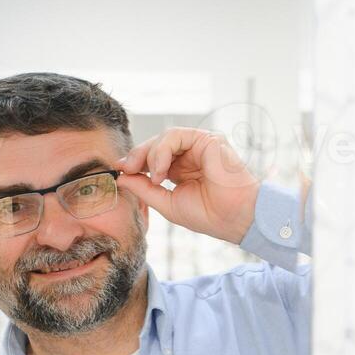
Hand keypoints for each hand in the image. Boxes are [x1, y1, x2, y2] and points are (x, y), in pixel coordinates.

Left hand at [116, 127, 260, 244]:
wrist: (234, 218)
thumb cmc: (209, 215)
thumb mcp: (167, 203)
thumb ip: (144, 189)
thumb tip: (121, 177)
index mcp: (181, 170)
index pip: (153, 158)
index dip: (135, 162)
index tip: (119, 170)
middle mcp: (190, 155)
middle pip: (156, 145)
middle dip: (137, 156)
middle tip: (125, 168)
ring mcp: (200, 146)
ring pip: (164, 138)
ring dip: (151, 155)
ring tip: (153, 176)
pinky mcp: (208, 139)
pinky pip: (176, 136)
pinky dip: (163, 151)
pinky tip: (160, 170)